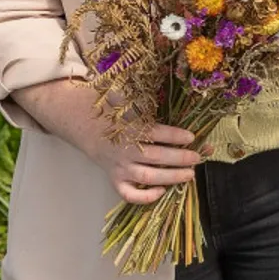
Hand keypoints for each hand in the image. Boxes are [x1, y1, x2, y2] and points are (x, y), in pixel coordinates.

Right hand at [11, 79, 201, 204]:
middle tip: (198, 157)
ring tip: (191, 174)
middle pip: (156, 158)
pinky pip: (127, 193)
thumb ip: (141, 96)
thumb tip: (157, 82)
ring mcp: (118, 166)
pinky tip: (161, 192)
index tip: (191, 136)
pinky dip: (144, 197)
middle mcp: (124, 150)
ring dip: (171, 177)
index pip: (155, 133)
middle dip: (180, 158)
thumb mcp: (124, 95)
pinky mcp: (114, 177)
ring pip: (147, 178)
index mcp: (128, 127)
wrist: (80, 121)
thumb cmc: (110, 108)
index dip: (175, 135)